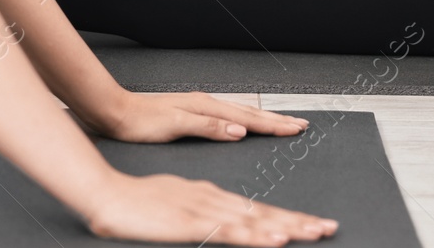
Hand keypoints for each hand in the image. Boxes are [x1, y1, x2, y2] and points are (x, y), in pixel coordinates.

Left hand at [79, 89, 311, 143]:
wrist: (115, 112)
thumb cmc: (140, 122)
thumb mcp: (176, 125)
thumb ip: (208, 126)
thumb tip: (240, 130)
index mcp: (205, 107)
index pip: (248, 117)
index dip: (274, 125)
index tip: (296, 129)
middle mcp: (205, 103)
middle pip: (249, 111)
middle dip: (276, 119)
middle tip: (300, 124)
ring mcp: (199, 107)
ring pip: (240, 112)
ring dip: (263, 118)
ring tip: (281, 122)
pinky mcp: (191, 113)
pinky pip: (228, 115)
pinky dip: (244, 119)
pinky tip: (243, 123)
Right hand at [84, 171, 335, 244]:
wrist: (105, 195)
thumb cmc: (133, 202)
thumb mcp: (172, 205)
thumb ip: (196, 210)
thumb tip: (216, 221)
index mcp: (208, 195)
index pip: (255, 208)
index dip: (285, 217)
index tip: (311, 224)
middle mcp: (212, 199)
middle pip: (263, 212)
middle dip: (298, 221)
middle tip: (329, 227)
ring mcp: (203, 209)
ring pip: (253, 219)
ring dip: (286, 226)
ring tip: (314, 232)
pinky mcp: (191, 222)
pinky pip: (230, 230)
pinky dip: (255, 234)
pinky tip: (274, 238)